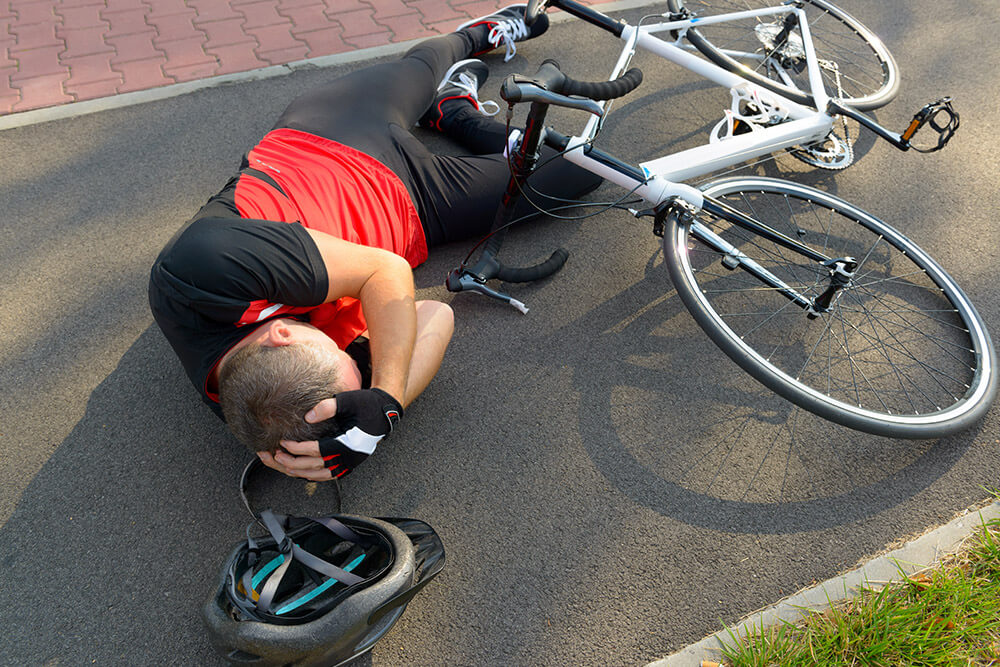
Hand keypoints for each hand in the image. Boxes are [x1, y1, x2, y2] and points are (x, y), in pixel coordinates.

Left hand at [262, 388, 403, 479]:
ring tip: (283, 465)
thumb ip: (328, 407)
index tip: (283, 442)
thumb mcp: (348, 400)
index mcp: (349, 444)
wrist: (385, 412)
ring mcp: (350, 463)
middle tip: (276, 456)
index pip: (317, 451)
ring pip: (320, 475)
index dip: (298, 449)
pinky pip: (328, 475)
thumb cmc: (368, 405)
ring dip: (300, 472)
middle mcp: (349, 458)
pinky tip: (301, 471)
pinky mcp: (349, 463)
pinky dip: (312, 475)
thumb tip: (308, 416)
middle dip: (293, 463)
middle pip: (315, 467)